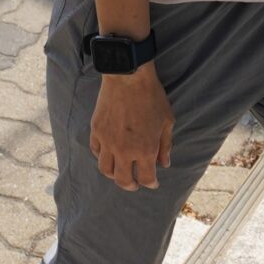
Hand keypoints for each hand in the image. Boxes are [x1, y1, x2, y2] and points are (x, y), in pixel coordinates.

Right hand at [89, 62, 173, 190]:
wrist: (128, 77)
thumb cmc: (152, 97)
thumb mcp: (167, 122)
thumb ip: (165, 145)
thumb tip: (164, 163)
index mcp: (145, 149)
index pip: (146, 178)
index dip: (151, 184)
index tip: (153, 183)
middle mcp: (124, 150)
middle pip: (123, 180)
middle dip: (130, 186)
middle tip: (134, 184)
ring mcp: (107, 141)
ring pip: (105, 169)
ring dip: (114, 175)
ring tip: (119, 173)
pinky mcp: (96, 130)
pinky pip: (96, 151)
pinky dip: (101, 157)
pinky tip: (108, 154)